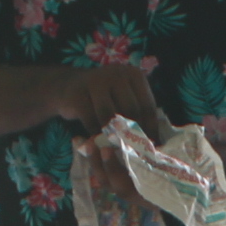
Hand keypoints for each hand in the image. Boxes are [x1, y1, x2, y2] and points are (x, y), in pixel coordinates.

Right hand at [51, 63, 168, 138]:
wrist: (69, 87)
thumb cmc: (104, 98)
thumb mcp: (124, 99)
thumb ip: (138, 113)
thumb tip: (156, 142)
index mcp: (134, 75)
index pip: (147, 106)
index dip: (150, 129)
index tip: (151, 147)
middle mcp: (117, 73)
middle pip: (130, 111)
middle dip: (132, 134)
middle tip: (133, 151)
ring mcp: (96, 81)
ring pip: (110, 116)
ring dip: (112, 135)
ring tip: (116, 148)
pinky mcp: (77, 93)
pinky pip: (90, 120)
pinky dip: (95, 134)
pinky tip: (97, 141)